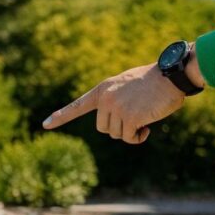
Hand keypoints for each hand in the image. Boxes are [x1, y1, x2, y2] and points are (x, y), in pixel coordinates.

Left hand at [40, 63, 186, 143]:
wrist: (170, 75)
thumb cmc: (152, 81)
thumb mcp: (126, 85)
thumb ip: (115, 99)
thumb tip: (115, 123)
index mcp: (103, 90)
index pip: (77, 105)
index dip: (61, 117)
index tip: (45, 124)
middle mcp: (106, 99)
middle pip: (104, 128)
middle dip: (119, 127)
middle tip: (135, 115)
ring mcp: (117, 108)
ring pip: (117, 134)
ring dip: (131, 132)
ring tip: (144, 115)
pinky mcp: (130, 117)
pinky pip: (130, 138)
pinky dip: (139, 137)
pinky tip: (148, 126)